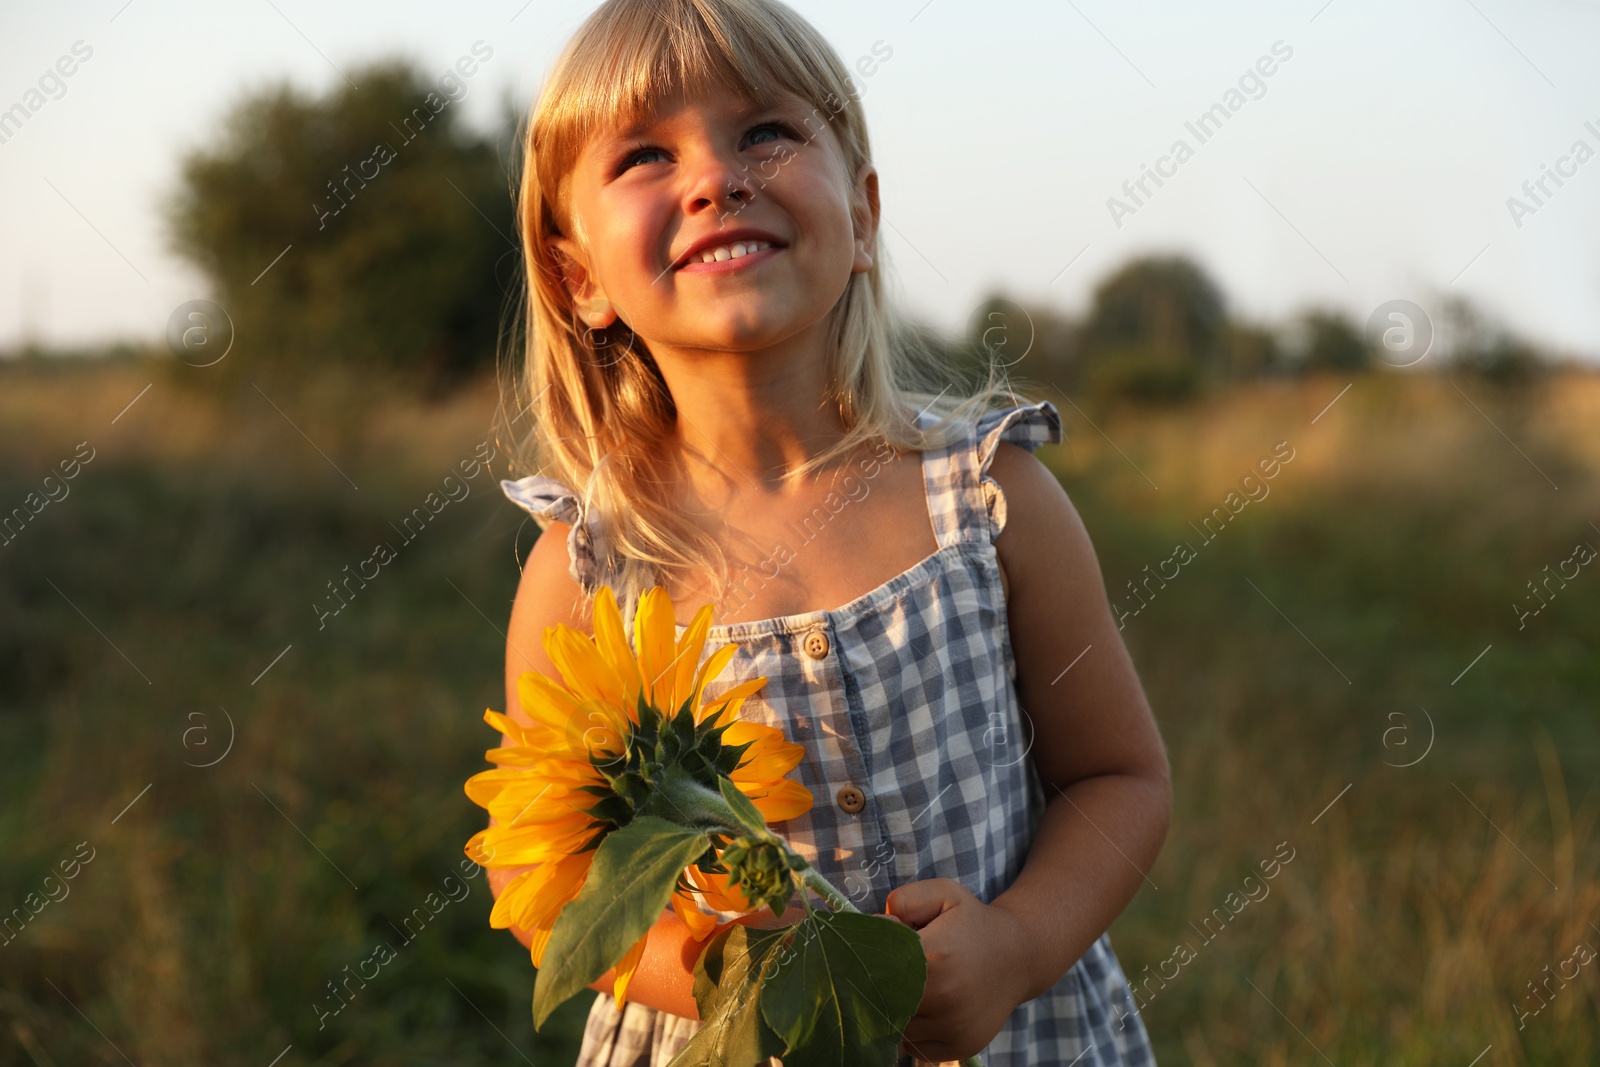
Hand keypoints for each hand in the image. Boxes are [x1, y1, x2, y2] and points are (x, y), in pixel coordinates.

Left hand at [885, 878, 1031, 1062]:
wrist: (1020, 955)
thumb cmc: (973, 922)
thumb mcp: (944, 894)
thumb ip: (906, 900)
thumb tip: (878, 924)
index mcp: (935, 957)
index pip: (876, 968)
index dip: (873, 959)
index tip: (881, 951)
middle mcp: (945, 998)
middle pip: (884, 1001)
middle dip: (882, 987)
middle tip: (894, 971)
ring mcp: (954, 1027)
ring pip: (898, 1028)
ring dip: (898, 1011)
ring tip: (917, 988)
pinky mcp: (961, 1047)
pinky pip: (916, 1047)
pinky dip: (914, 1033)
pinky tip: (927, 1009)